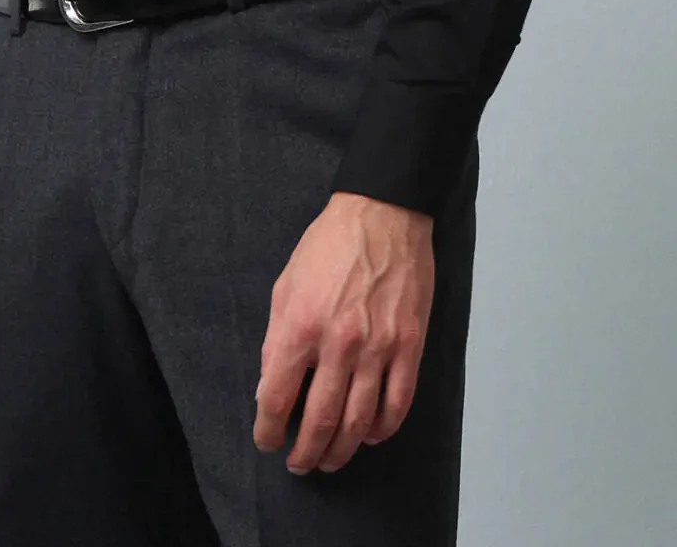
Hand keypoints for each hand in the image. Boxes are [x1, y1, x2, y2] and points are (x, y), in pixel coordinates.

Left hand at [252, 191, 434, 474]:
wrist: (381, 214)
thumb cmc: (328, 245)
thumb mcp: (285, 285)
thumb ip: (275, 338)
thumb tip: (270, 386)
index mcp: (300, 325)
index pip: (276, 397)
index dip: (268, 430)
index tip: (268, 441)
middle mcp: (338, 343)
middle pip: (319, 421)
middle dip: (305, 452)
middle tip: (299, 463)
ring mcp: (378, 347)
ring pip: (358, 422)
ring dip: (341, 450)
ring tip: (330, 459)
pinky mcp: (409, 345)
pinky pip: (397, 403)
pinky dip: (382, 429)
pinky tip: (369, 434)